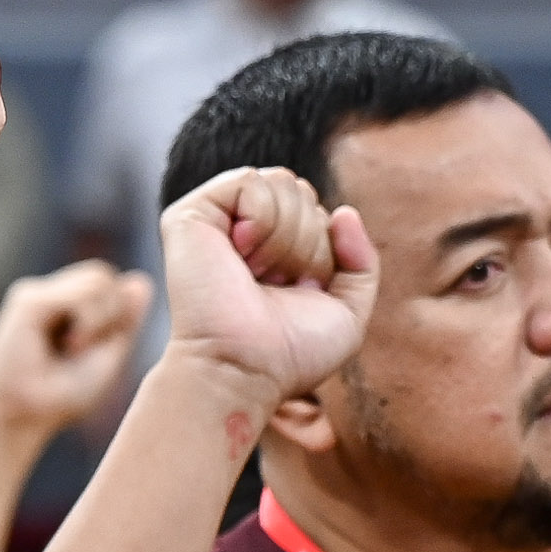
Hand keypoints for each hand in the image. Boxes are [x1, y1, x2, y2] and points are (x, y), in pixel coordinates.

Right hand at [0, 260, 152, 440]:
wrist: (27, 415)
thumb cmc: (64, 396)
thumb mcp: (108, 356)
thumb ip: (124, 320)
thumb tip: (141, 281)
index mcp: (69, 308)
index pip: (111, 285)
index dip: (120, 313)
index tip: (104, 350)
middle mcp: (52, 296)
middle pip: (104, 274)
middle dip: (114, 312)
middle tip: (89, 350)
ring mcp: (38, 294)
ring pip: (98, 276)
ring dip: (101, 318)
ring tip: (76, 349)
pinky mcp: (28, 299)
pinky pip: (79, 293)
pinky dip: (87, 321)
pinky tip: (70, 345)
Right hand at [158, 166, 377, 414]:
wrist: (243, 370)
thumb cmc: (287, 356)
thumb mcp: (347, 314)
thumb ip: (362, 263)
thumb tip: (344, 212)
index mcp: (272, 251)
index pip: (315, 210)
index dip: (321, 250)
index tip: (298, 291)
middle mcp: (241, 233)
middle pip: (300, 191)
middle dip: (306, 240)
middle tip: (277, 284)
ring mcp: (215, 223)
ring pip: (280, 182)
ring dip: (286, 236)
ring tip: (258, 273)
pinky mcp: (189, 217)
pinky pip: (249, 181)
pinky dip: (261, 219)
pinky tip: (243, 254)